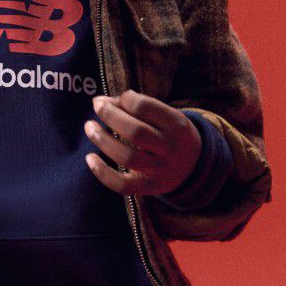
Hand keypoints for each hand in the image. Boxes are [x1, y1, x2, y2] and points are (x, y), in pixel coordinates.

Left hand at [84, 90, 201, 196]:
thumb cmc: (171, 133)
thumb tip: (101, 102)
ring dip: (103, 140)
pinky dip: (102, 173)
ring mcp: (161, 170)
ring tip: (89, 127)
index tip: (114, 98)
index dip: (125, 99)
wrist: (196, 166)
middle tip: (97, 106)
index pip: (145, 107)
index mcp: (177, 124)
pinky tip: (90, 157)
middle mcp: (171, 148)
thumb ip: (138, 107)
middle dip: (111, 116)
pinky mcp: (150, 187)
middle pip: (135, 132)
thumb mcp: (166, 117)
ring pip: (127, 157)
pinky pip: (122, 185)